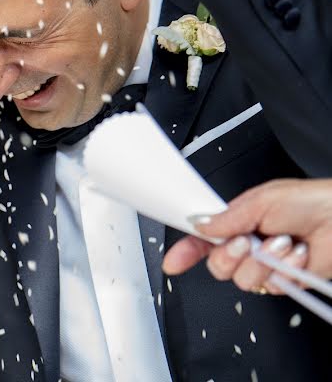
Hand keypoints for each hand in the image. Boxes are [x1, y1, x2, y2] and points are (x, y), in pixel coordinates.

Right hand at [163, 178, 331, 293]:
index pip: (203, 240)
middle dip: (229, 254)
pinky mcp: (286, 281)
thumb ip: (228, 217)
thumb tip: (201, 225)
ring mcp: (267, 265)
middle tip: (246, 241)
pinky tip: (296, 254)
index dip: (186, 252)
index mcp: (237, 222)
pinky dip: (285, 269)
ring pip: (242, 278)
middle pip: (218, 265)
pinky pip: (271, 285)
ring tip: (282, 243)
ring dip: (263, 260)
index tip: (173, 263)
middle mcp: (249, 245)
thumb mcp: (263, 200)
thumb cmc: (312, 201)